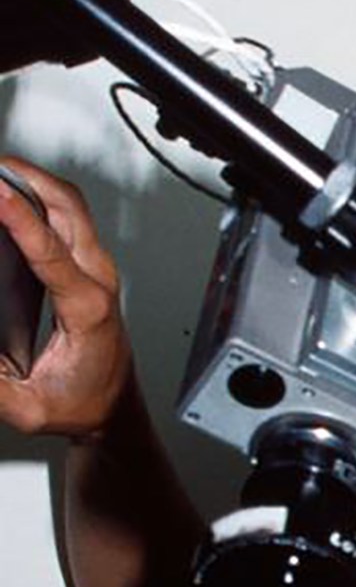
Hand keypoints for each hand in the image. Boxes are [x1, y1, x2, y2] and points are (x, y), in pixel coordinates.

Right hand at [0, 158, 133, 437]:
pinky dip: (39, 195)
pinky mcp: (91, 266)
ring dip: (33, 180)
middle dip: (27, 178)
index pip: (52, 253)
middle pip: (69, 208)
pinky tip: (12, 193)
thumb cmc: (82, 403)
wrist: (113, 405)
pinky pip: (68, 216)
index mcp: (89, 311)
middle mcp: (100, 282)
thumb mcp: (31, 409)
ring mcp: (99, 270)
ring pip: (70, 205)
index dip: (20, 220)